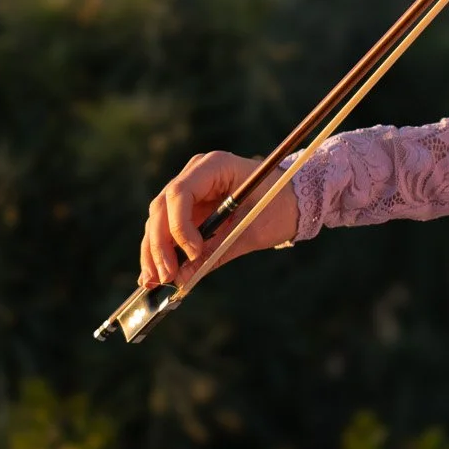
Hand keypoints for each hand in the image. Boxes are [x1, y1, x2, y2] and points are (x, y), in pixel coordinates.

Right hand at [140, 150, 296, 290]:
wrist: (295, 200)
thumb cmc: (280, 207)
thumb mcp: (253, 231)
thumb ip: (217, 252)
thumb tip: (182, 279)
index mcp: (215, 166)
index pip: (179, 193)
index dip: (179, 226)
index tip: (192, 253)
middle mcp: (196, 174)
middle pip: (162, 208)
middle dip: (160, 244)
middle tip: (164, 276)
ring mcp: (190, 191)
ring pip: (158, 221)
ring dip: (154, 252)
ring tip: (152, 282)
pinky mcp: (189, 209)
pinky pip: (168, 231)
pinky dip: (161, 252)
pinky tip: (154, 277)